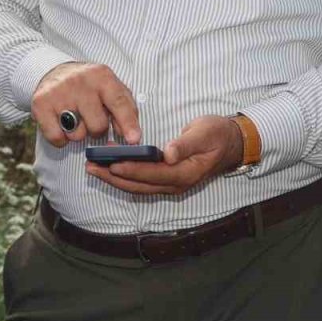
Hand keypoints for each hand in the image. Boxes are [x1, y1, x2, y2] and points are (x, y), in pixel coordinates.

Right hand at [32, 62, 140, 146]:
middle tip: (91, 118)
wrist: (53, 71)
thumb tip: (131, 136)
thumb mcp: (110, 88)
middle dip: (97, 129)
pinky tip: (61, 124)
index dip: (128, 123)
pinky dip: (61, 138)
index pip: (118, 102)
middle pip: (97, 125)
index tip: (133, 140)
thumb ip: (125, 109)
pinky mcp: (41, 103)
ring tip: (74, 117)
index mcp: (101, 75)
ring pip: (77, 134)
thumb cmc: (89, 86)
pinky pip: (57, 138)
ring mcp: (59, 92)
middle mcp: (80, 81)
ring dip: (78, 133)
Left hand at [86, 115, 242, 194]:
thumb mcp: (204, 133)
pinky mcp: (166, 180)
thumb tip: (168, 154)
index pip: (153, 175)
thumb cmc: (217, 135)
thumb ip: (186, 144)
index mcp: (185, 173)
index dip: (132, 170)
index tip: (112, 164)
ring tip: (94, 168)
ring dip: (115, 179)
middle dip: (114, 177)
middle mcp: (175, 184)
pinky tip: (110, 169)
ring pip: (138, 186)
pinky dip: (124, 176)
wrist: (230, 143)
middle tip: (91, 167)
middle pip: (139, 185)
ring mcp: (170, 184)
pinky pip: (141, 183)